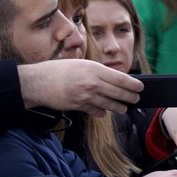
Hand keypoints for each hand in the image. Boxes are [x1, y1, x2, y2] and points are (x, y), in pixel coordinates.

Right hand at [18, 59, 142, 115]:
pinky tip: (105, 112)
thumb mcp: (81, 64)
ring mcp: (86, 96)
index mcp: (94, 69)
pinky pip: (95, 111)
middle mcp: (92, 82)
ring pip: (109, 105)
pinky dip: (101, 112)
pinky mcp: (79, 106)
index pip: (120, 78)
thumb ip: (98, 72)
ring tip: (124, 108)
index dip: (133, 84)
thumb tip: (115, 80)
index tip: (140, 87)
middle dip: (130, 98)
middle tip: (135, 99)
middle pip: (118, 93)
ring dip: (119, 107)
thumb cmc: (59, 70)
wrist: (37, 82)